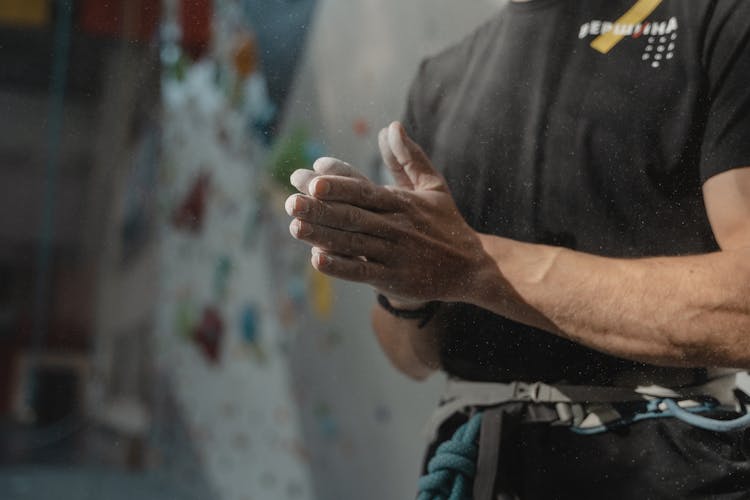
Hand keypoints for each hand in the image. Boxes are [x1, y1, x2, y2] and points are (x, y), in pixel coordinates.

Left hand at [285, 122, 493, 303]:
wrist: (471, 267)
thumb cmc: (447, 224)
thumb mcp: (433, 186)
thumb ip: (408, 158)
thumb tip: (390, 127)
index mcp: (401, 201)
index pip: (363, 188)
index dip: (337, 181)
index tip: (311, 171)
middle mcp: (396, 225)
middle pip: (352, 214)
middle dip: (319, 207)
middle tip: (290, 200)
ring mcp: (394, 253)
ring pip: (353, 241)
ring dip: (322, 234)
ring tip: (294, 225)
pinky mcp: (394, 278)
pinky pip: (363, 271)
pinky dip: (341, 266)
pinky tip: (317, 259)